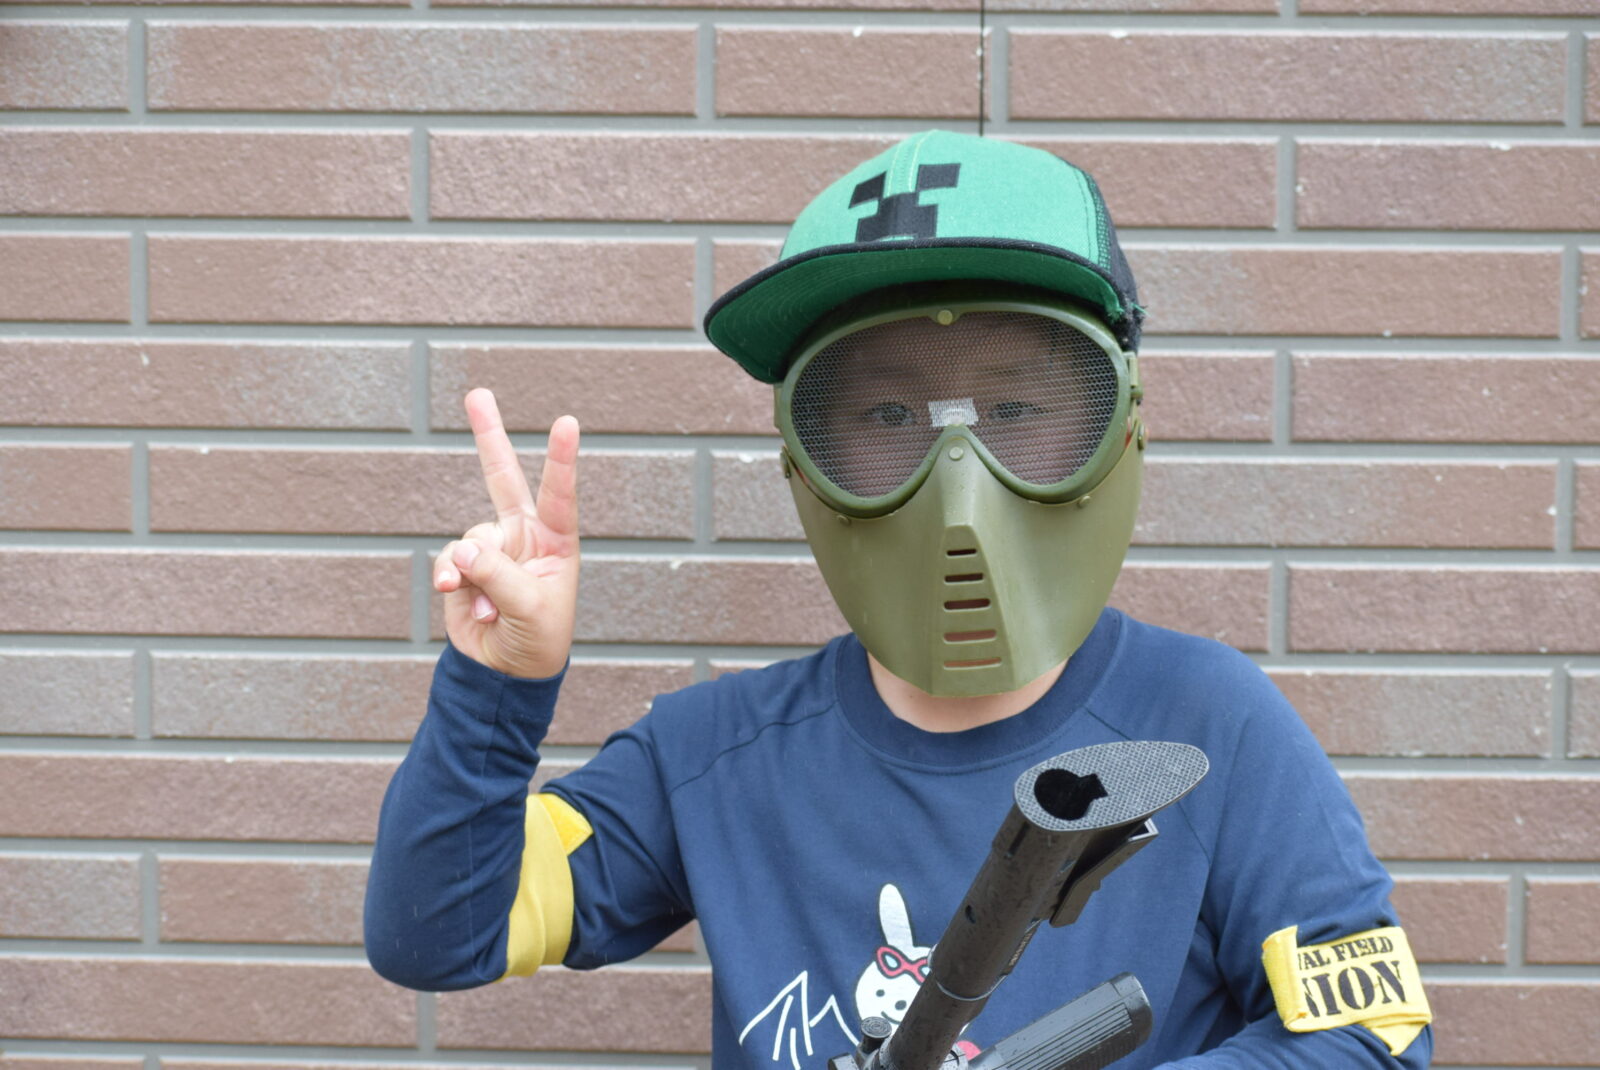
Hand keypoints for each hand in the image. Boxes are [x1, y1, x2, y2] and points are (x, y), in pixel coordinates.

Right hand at [433, 388, 578, 678]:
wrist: (504, 672)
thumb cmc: (537, 639)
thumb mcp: (530, 610)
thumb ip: (499, 576)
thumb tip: (465, 550)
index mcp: (556, 541)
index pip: (559, 494)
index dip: (561, 459)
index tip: (567, 422)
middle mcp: (524, 537)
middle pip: (502, 478)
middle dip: (489, 436)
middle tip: (477, 394)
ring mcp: (492, 549)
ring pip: (470, 537)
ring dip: (471, 571)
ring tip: (489, 608)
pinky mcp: (464, 566)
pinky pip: (450, 559)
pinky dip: (452, 580)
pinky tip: (465, 604)